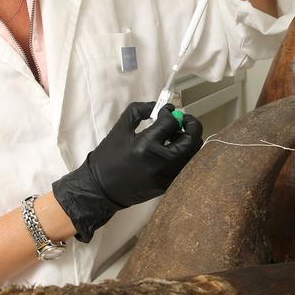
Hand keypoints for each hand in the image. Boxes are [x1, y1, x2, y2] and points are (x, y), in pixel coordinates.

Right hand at [52, 102, 202, 241]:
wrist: (101, 189)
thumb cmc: (108, 157)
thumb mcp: (120, 128)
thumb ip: (139, 110)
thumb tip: (160, 105)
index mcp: (146, 145)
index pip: (171, 123)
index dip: (170, 113)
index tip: (166, 110)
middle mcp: (161, 162)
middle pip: (191, 140)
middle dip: (190, 125)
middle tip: (182, 120)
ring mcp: (167, 176)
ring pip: (193, 154)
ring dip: (188, 140)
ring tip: (175, 135)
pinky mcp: (168, 185)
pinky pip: (184, 165)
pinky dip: (182, 154)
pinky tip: (170, 149)